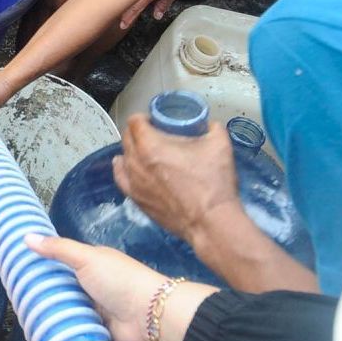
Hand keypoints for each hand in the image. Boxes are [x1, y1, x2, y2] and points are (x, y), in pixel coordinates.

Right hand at [27, 233, 161, 340]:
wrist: (147, 316)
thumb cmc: (118, 279)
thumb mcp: (86, 258)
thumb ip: (58, 249)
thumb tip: (26, 236)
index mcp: (92, 264)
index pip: (62, 263)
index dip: (42, 266)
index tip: (17, 272)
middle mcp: (92, 285)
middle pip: (63, 289)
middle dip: (45, 294)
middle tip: (17, 300)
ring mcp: (95, 309)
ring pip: (68, 310)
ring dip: (54, 315)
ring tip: (25, 320)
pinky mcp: (97, 330)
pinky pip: (76, 329)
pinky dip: (65, 331)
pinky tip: (44, 335)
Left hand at [113, 115, 239, 242]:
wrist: (210, 223)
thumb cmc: (213, 182)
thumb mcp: (220, 145)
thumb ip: (213, 128)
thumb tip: (210, 125)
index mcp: (150, 145)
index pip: (135, 121)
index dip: (145, 117)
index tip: (157, 121)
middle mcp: (135, 162)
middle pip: (127, 138)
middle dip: (139, 132)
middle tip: (156, 134)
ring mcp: (133, 183)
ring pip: (123, 157)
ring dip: (133, 150)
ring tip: (148, 152)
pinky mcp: (136, 200)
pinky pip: (121, 178)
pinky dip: (124, 169)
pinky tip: (130, 167)